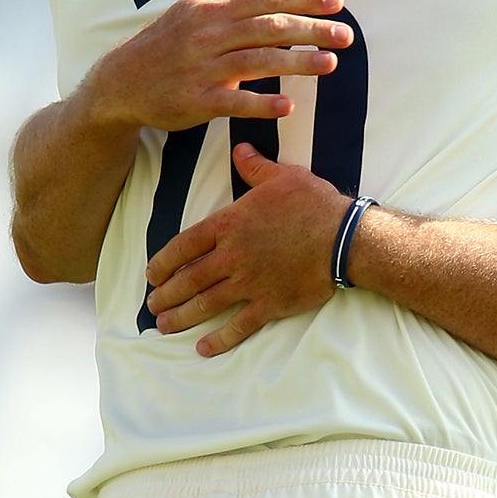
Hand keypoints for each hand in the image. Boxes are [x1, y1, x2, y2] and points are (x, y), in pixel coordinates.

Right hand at [76, 0, 353, 134]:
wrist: (120, 82)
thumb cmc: (164, 42)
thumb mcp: (193, 6)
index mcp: (211, 10)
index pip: (265, 0)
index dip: (303, 0)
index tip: (336, 2)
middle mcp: (207, 35)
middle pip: (267, 28)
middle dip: (310, 30)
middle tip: (346, 35)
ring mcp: (201, 68)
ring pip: (256, 61)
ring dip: (295, 63)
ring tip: (330, 64)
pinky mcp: (196, 100)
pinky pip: (233, 101)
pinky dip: (261, 103)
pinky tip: (288, 106)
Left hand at [148, 144, 353, 355]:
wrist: (345, 238)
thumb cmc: (314, 204)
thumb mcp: (283, 177)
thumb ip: (255, 167)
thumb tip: (240, 149)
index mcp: (230, 225)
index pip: (184, 245)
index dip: (163, 261)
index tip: (152, 274)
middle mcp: (232, 256)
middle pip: (189, 278)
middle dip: (166, 294)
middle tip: (152, 304)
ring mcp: (249, 283)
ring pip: (205, 304)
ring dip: (181, 317)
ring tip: (164, 326)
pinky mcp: (269, 304)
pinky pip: (238, 326)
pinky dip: (219, 339)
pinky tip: (204, 348)